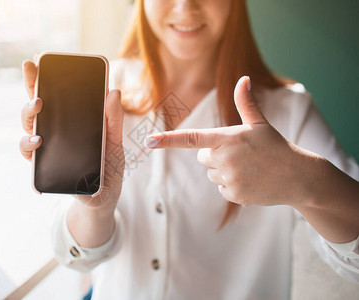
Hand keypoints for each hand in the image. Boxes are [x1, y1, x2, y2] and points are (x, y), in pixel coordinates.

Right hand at [19, 60, 124, 209]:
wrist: (106, 195)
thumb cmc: (109, 165)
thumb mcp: (115, 140)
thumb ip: (113, 119)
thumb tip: (114, 91)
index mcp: (70, 122)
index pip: (53, 96)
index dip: (43, 78)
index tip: (37, 60)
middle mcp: (55, 132)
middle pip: (36, 107)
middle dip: (31, 89)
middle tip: (35, 78)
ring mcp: (48, 149)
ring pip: (29, 127)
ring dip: (29, 116)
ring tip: (37, 108)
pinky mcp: (45, 168)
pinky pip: (30, 156)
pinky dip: (29, 147)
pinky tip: (36, 142)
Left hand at [145, 76, 314, 206]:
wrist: (298, 176)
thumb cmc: (276, 146)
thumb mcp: (260, 124)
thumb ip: (246, 103)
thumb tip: (244, 78)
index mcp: (227, 138)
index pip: (191, 138)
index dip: (168, 140)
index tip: (148, 141)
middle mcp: (224, 159)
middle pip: (203, 157)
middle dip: (216, 155)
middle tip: (240, 154)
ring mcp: (229, 179)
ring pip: (212, 174)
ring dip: (224, 171)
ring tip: (248, 168)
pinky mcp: (234, 195)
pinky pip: (222, 188)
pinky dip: (233, 185)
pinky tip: (250, 181)